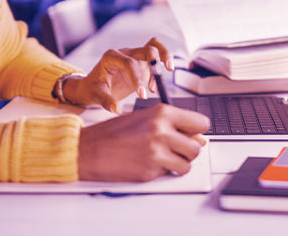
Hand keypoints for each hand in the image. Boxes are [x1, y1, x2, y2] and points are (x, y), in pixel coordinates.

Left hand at [66, 37, 173, 112]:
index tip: (142, 94)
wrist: (92, 86)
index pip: (129, 63)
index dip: (137, 77)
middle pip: (146, 48)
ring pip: (154, 46)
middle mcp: (124, 53)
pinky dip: (162, 62)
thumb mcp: (96, 96)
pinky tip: (159, 80)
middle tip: (161, 73)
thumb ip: (106, 101)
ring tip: (169, 69)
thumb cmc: (93, 89)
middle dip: (156, 60)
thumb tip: (117, 109)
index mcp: (111, 57)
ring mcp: (134, 56)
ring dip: (164, 56)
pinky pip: (156, 56)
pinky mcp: (141, 63)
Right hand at [78, 104, 209, 180]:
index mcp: (162, 113)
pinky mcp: (150, 171)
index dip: (197, 131)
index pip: (201, 123)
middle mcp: (162, 130)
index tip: (192, 135)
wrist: (87, 149)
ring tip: (160, 158)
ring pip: (187, 164)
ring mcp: (157, 152)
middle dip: (187, 151)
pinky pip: (169, 174)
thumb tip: (198, 139)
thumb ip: (171, 125)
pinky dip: (162, 172)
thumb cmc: (112, 133)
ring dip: (177, 164)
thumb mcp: (143, 119)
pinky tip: (146, 163)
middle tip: (173, 150)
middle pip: (196, 147)